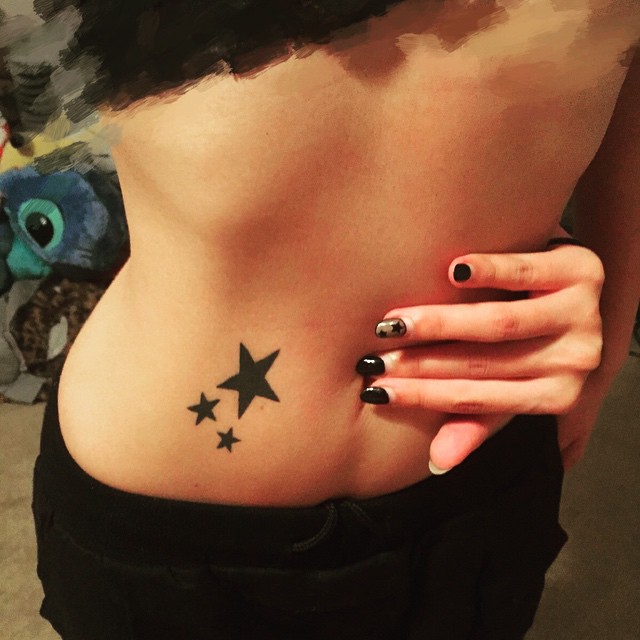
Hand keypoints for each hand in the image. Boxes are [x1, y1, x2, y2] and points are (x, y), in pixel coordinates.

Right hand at [358, 241, 603, 472]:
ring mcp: (582, 315)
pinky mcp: (582, 272)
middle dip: (422, 363)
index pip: (478, 400)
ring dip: (442, 324)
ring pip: (500, 324)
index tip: (378, 390)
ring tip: (396, 324)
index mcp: (556, 395)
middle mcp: (575, 360)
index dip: (424, 396)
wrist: (579, 290)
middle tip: (377, 359)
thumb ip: (476, 419)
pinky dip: (489, 272)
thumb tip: (438, 462)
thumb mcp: (510, 383)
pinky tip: (452, 272)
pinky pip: (527, 273)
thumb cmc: (537, 342)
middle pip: (485, 363)